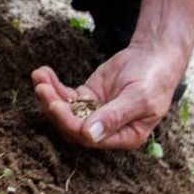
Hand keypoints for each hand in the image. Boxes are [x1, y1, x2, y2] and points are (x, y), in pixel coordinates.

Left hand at [31, 43, 186, 148]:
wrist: (154, 55)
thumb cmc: (154, 79)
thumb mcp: (139, 98)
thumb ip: (114, 117)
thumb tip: (89, 135)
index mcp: (124, 136)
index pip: (89, 138)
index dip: (69, 123)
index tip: (55, 105)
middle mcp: (106, 129)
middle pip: (71, 125)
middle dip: (54, 107)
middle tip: (41, 88)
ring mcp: (94, 113)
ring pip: (65, 110)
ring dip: (49, 95)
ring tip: (38, 76)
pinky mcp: (87, 97)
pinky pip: (65, 95)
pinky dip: (52, 85)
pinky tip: (42, 72)